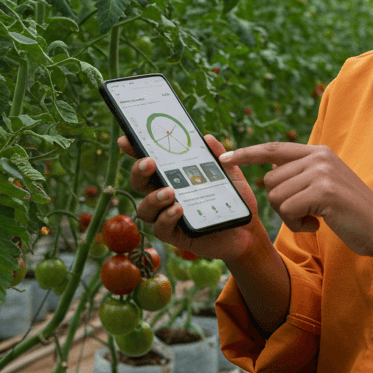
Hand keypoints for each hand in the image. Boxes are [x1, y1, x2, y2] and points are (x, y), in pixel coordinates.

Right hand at [116, 134, 264, 263]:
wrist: (246, 231)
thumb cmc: (232, 200)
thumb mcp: (229, 174)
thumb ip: (219, 156)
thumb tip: (207, 137)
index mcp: (173, 177)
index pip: (149, 162)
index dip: (135, 150)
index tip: (125, 140)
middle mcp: (165, 195)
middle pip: (140, 182)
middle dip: (139, 171)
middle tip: (149, 163)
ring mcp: (167, 216)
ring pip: (145, 208)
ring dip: (153, 198)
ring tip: (170, 191)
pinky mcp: (175, 235)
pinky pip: (160, 228)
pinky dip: (166, 218)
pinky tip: (178, 209)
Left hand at [218, 142, 372, 258]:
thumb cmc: (352, 214)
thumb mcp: (326, 185)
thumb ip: (302, 174)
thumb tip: (270, 171)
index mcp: (318, 152)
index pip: (272, 149)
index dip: (246, 154)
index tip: (225, 158)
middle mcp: (319, 157)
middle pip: (270, 181)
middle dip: (280, 205)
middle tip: (305, 215)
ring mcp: (322, 172)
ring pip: (276, 197)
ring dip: (290, 217)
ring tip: (314, 220)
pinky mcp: (323, 191)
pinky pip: (288, 210)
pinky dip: (298, 225)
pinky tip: (317, 226)